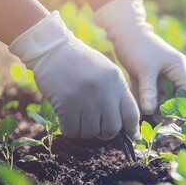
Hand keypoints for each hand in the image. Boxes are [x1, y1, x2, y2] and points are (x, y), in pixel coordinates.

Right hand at [9, 12, 138, 138]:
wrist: (53, 49)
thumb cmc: (81, 62)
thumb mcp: (107, 72)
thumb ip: (117, 94)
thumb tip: (126, 123)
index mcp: (117, 83)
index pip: (132, 114)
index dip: (131, 129)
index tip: (129, 135)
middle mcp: (105, 92)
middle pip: (112, 129)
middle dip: (105, 133)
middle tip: (96, 127)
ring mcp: (86, 99)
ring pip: (91, 132)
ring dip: (84, 131)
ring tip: (79, 118)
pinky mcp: (67, 104)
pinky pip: (72, 130)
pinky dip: (69, 129)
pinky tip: (67, 119)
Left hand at [94, 0, 185, 114]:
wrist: (123, 31)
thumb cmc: (137, 46)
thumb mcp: (144, 70)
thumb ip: (149, 92)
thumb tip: (151, 112)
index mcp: (179, 68)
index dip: (182, 106)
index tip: (171, 118)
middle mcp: (174, 73)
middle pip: (176, 97)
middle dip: (167, 108)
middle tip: (157, 119)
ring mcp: (162, 76)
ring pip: (163, 97)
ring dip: (156, 106)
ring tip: (147, 115)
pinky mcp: (151, 78)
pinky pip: (152, 93)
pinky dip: (147, 100)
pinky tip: (140, 107)